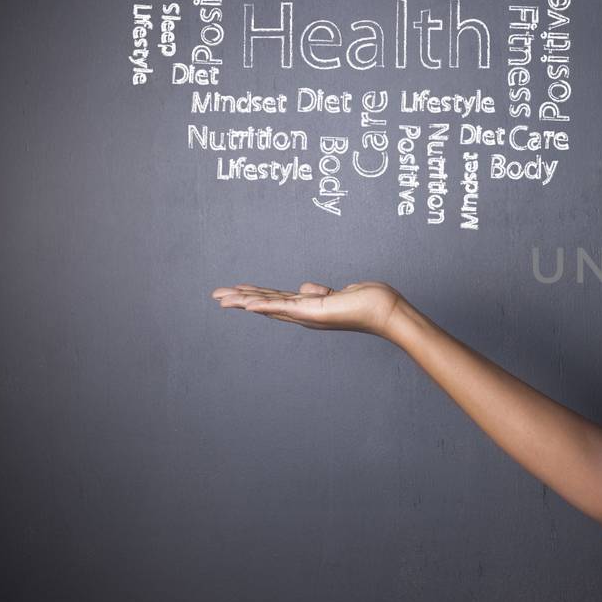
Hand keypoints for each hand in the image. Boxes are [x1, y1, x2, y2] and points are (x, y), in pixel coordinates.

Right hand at [210, 281, 403, 338]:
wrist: (385, 310)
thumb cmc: (368, 302)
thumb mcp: (338, 293)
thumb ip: (319, 292)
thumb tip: (304, 287)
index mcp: (309, 308)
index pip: (276, 299)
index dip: (255, 295)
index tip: (236, 290)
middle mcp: (304, 313)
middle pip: (266, 304)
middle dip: (240, 299)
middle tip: (216, 295)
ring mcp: (307, 314)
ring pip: (269, 305)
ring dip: (244, 301)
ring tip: (222, 298)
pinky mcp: (312, 311)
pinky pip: (283, 307)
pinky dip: (264, 306)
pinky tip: (246, 305)